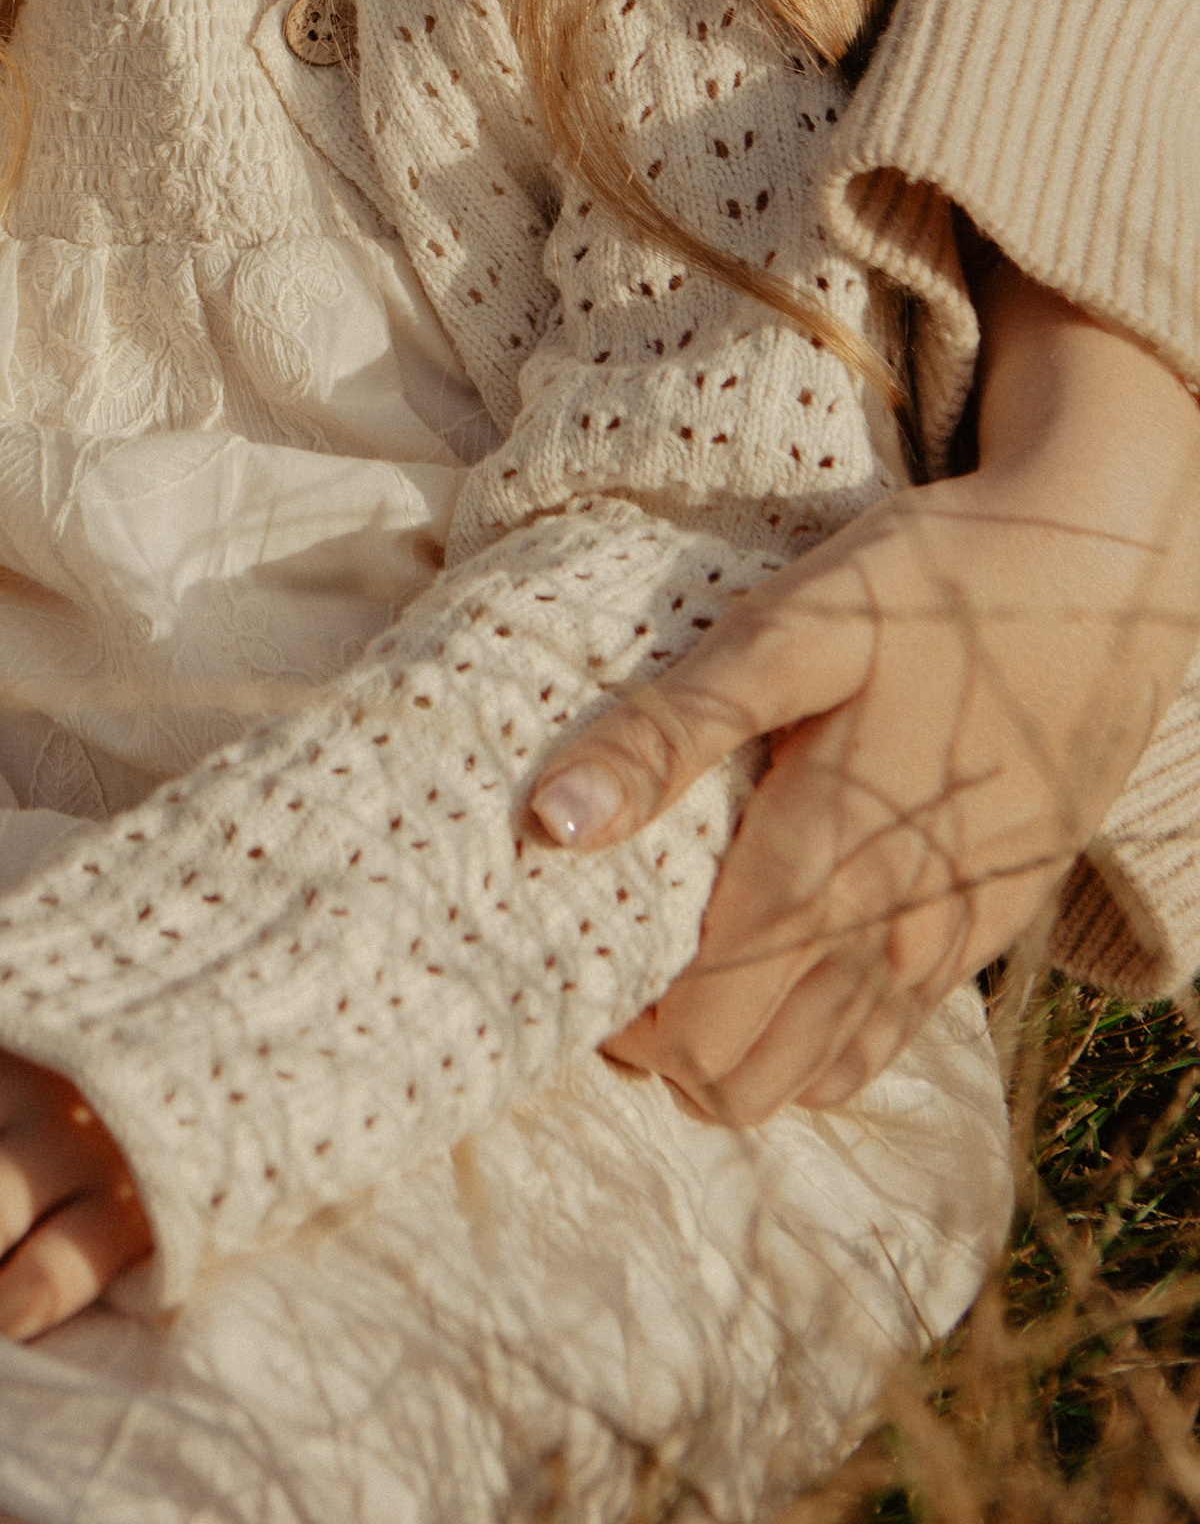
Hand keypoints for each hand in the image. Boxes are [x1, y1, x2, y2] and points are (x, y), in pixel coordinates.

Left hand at [531, 262, 1199, 1122]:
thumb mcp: (785, 631)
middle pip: (746, 1076)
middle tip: (620, 955)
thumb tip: (551, 821)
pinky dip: (817, 1035)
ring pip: (817, 1075)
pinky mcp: (988, 925)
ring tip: (686, 960)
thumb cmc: (928, 588)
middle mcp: (891, 935)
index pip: (697, 1029)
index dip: (622, 1018)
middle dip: (666, 1045)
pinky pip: (887, 1036)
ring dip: (740, 1049)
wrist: (1100, 575)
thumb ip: (669, 732)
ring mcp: (949, 943)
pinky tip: (778, 965)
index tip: (580, 944)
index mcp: (823, 867)